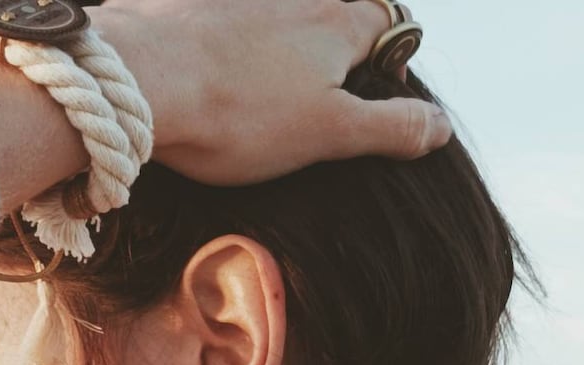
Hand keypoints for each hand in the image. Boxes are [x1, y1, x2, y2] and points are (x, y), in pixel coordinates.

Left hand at [91, 0, 450, 184]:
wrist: (142, 80)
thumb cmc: (239, 112)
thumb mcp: (329, 133)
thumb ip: (390, 128)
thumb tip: (441, 127)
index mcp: (336, 24)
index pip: (387, 25)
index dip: (391, 56)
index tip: (378, 90)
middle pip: (337, 10)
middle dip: (341, 42)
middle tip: (324, 90)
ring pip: (283, 13)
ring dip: (284, 38)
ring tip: (266, 85)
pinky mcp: (195, 3)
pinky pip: (228, 16)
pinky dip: (233, 34)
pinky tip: (220, 62)